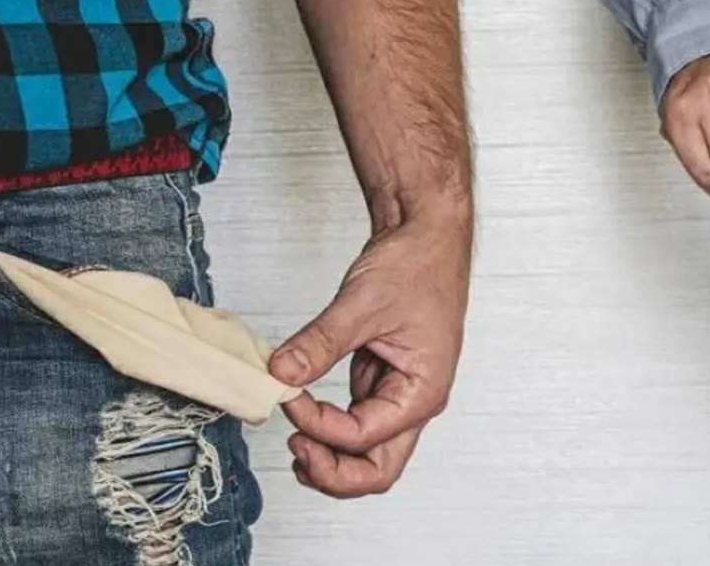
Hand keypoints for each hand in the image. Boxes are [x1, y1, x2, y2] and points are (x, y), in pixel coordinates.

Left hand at [268, 213, 470, 497]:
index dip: (320, 426)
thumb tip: (281, 373)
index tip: (290, 398)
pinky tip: (304, 416)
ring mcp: (398, 394)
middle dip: (334, 473)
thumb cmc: (417, 265)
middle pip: (378, 469)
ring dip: (331, 458)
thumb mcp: (362, 304)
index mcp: (423, 390)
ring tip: (295, 445)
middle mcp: (415, 401)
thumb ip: (319, 344)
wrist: (428, 235)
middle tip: (295, 453)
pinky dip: (329, 429)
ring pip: (367, 454)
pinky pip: (356, 423)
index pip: (364, 437)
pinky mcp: (381, 380)